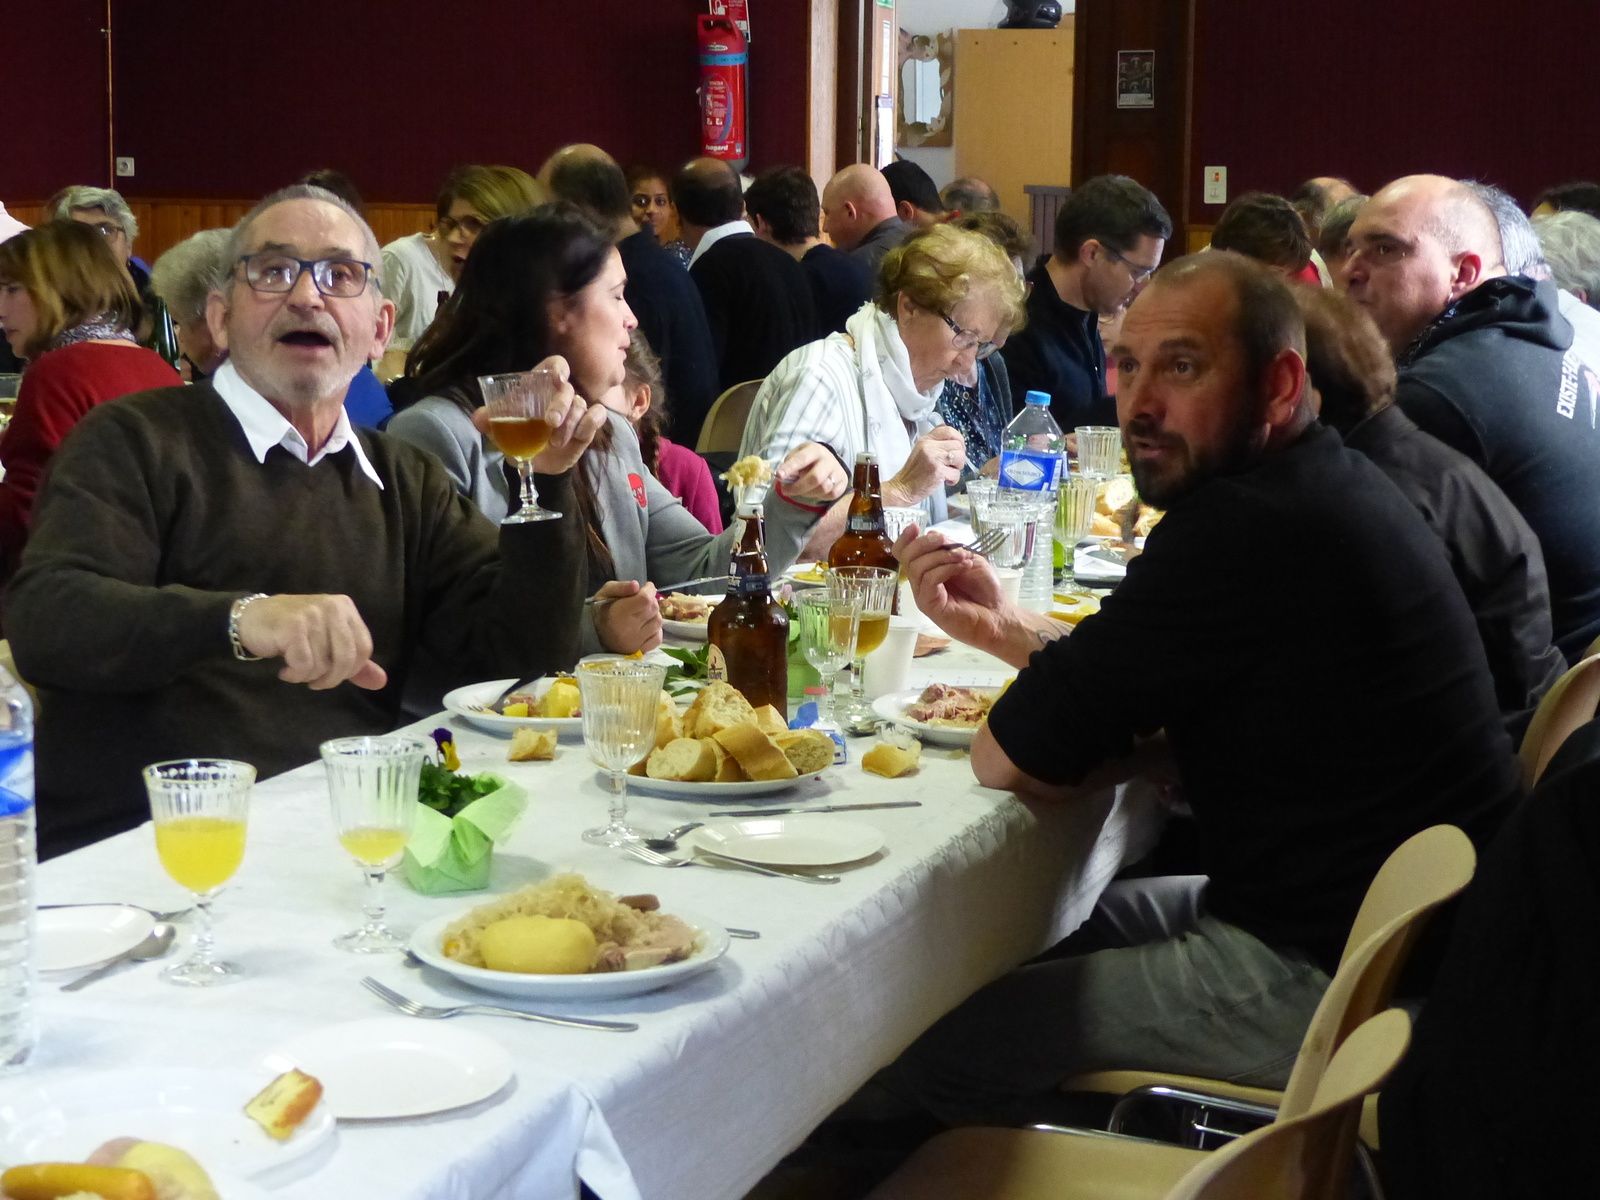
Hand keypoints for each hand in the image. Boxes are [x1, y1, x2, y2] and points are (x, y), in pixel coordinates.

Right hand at [234, 594, 387, 690]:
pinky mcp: (293, 627)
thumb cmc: (292, 632)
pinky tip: (285, 670)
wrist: (250, 618)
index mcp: (345, 608)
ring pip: (323, 664)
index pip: (364, 648)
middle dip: (331, 678)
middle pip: (347, 658)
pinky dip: (294, 675)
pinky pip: (303, 665)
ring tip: (295, 669)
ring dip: (308, 676)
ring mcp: (312, 614)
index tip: (333, 675)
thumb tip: (381, 682)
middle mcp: (332, 607)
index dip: (351, 670)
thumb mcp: (327, 643)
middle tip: (314, 681)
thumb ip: (355, 663)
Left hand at [469, 357, 608, 474]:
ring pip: (581, 405)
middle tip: (550, 422)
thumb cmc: (518, 437)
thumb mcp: (501, 430)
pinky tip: (579, 437)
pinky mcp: (588, 425)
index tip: (556, 378)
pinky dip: (590, 424)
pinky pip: (597, 416)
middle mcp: (560, 395)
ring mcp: (576, 410)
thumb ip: (490, 421)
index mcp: (540, 387)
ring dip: (570, 424)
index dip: (557, 368)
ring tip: (555, 443)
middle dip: (561, 404)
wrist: (534, 462)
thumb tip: (477, 418)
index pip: (554, 365)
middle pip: (568, 389)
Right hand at [593, 580, 663, 654]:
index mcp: (618, 614)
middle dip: (651, 600)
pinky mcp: (641, 651)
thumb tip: (636, 585)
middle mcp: (629, 630)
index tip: (647, 587)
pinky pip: (658, 637)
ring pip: (658, 622)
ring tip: (643, 613)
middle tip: (643, 599)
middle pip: (653, 609)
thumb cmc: (600, 611)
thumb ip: (621, 587)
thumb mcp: (605, 593)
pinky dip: (656, 629)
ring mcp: (636, 642)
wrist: (592, 635)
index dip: (649, 590)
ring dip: (654, 614)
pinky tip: (646, 626)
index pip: (645, 600)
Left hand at [776, 442, 848, 501]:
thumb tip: (783, 477)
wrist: (827, 460)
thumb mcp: (797, 455)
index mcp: (815, 450)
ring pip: (823, 488)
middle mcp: (828, 459)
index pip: (801, 459)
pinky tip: (813, 491)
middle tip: (785, 491)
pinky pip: (831, 495)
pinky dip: (819, 496)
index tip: (779, 475)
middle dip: (798, 487)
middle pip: (815, 478)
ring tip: (800, 490)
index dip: (790, 468)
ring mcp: (837, 471)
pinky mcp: (843, 482)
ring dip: (807, 493)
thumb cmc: (807, 460)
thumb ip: (790, 465)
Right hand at [886, 426, 965, 505]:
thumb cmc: (913, 473)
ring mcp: (934, 458)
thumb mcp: (921, 451)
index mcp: (926, 440)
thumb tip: (955, 440)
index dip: (958, 438)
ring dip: (958, 467)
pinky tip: (945, 481)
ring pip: (960, 457)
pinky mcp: (938, 471)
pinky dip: (953, 480)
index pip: (948, 430)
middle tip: (952, 465)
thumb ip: (935, 443)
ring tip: (948, 472)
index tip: (958, 448)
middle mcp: (929, 446)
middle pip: (958, 445)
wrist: (903, 488)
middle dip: (959, 457)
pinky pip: (956, 473)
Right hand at [894, 526, 1010, 649]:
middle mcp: (921, 582)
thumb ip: (948, 547)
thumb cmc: (984, 589)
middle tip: (946, 541)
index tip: (915, 527)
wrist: (997, 615)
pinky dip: (946, 568)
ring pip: (917, 567)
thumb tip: (931, 535)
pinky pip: (929, 580)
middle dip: (926, 543)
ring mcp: (923, 595)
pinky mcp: (929, 606)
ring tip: (963, 557)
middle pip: (907, 557)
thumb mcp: (968, 558)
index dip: (905, 539)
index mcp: (927, 569)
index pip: (904, 553)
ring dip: (941, 556)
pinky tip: (962, 567)